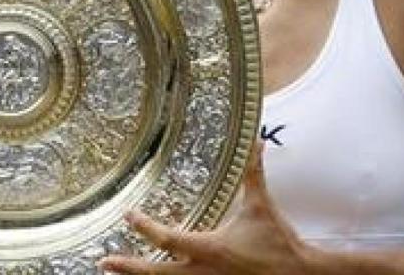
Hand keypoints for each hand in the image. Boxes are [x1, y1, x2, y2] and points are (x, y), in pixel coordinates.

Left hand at [99, 142, 319, 274]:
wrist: (299, 274)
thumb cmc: (278, 241)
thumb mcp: (261, 206)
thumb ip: (254, 174)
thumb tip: (257, 143)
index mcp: (210, 247)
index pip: (167, 238)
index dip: (144, 227)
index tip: (128, 216)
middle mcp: (204, 272)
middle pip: (157, 273)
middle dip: (128, 268)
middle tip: (104, 261)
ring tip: (115, 273)